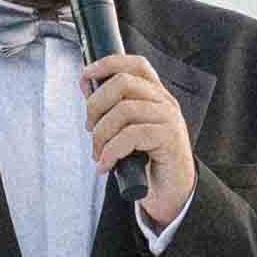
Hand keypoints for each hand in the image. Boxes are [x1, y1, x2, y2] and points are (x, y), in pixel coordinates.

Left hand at [81, 53, 194, 224]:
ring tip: (98, 153)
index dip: (108, 64)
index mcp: (155, 95)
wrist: (171, 192)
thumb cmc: (148, 161)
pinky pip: (131, 136)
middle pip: (123, 83)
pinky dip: (111, 151)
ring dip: (101, 134)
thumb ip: (111, 108)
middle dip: (96, 105)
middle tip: (90, 128)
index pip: (135, 64)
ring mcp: (169, 119)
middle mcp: (164, 102)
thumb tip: (86, 85)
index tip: (85, 75)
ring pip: (124, 110)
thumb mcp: (126, 130)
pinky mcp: (169, 138)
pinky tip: (105, 165)